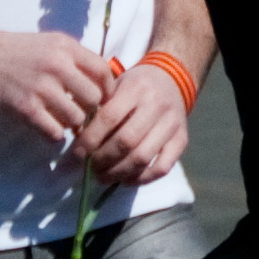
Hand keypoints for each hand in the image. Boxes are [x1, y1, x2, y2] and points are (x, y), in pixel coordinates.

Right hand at [0, 26, 123, 145]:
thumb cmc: (16, 50)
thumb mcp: (51, 42)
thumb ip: (76, 58)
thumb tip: (104, 80)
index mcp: (66, 47)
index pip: (104, 71)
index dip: (108, 89)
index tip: (103, 98)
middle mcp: (57, 65)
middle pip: (94, 99)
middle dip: (91, 110)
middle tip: (83, 113)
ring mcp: (41, 87)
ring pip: (77, 118)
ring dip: (73, 124)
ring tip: (64, 120)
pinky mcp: (25, 107)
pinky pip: (54, 132)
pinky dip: (55, 135)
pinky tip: (48, 127)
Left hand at [75, 58, 191, 185]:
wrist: (171, 79)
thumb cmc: (135, 86)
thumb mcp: (114, 86)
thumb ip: (97, 110)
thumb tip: (77, 140)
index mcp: (135, 88)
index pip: (109, 118)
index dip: (90, 139)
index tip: (77, 154)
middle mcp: (157, 105)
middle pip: (126, 141)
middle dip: (103, 159)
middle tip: (90, 168)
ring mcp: (172, 124)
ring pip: (143, 157)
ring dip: (119, 173)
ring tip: (103, 177)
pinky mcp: (182, 140)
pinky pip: (162, 167)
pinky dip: (142, 179)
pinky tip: (126, 179)